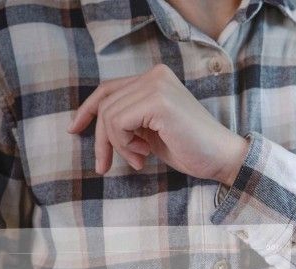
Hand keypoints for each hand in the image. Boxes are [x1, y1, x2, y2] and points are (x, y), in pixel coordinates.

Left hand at [68, 64, 248, 185]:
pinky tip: (143, 156)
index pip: (108, 89)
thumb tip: (94, 124)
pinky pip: (118, 122)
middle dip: (102, 139)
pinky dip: (124, 145)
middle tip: (105, 166)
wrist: (221, 158)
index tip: (74, 130)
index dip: (87, 109)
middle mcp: (155, 75)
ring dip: (117, 145)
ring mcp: (157, 85)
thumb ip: (128, 119)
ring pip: (109, 115)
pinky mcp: (158, 101)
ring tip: (138, 159)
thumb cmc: (189, 149)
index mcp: (154, 78)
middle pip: (105, 104)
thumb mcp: (150, 130)